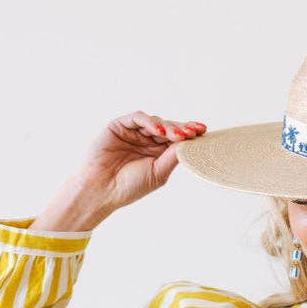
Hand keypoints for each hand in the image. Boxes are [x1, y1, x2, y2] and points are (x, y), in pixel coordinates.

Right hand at [72, 110, 206, 212]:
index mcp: (158, 153)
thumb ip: (173, 156)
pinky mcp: (120, 126)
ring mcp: (134, 132)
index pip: (177, 139)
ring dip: (168, 126)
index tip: (204, 131)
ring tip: (178, 135)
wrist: (102, 190)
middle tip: (194, 132)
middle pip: (169, 128)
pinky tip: (159, 131)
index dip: (190, 133)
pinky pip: (137, 118)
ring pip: (156, 122)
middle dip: (183, 129)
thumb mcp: (158, 172)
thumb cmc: (130, 186)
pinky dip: (149, 122)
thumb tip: (191, 142)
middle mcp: (147, 140)